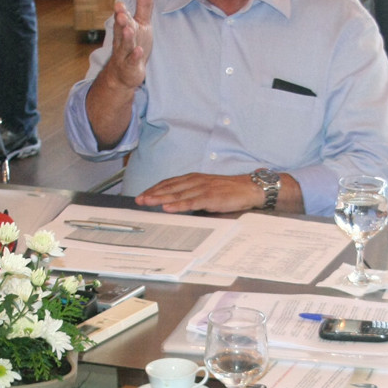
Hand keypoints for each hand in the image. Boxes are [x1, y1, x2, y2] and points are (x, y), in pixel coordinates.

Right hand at [106, 0, 153, 90]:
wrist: (124, 73)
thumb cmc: (135, 44)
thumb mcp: (141, 23)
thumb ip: (143, 5)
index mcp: (125, 28)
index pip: (122, 18)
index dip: (120, 11)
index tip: (119, 3)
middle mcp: (122, 40)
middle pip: (121, 30)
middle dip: (121, 22)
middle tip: (121, 13)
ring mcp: (125, 54)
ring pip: (125, 45)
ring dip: (127, 38)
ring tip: (129, 29)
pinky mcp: (131, 67)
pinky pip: (132, 62)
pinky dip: (135, 56)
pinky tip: (139, 50)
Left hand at [136, 172, 264, 213]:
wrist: (249, 188)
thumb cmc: (229, 190)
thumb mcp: (207, 189)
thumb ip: (193, 193)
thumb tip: (177, 202)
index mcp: (194, 178)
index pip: (170, 182)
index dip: (155, 188)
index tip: (143, 194)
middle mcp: (196, 181)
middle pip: (170, 187)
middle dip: (153, 193)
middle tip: (139, 199)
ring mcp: (203, 189)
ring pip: (177, 194)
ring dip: (160, 199)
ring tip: (147, 202)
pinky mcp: (210, 198)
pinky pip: (191, 202)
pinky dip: (178, 205)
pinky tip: (168, 208)